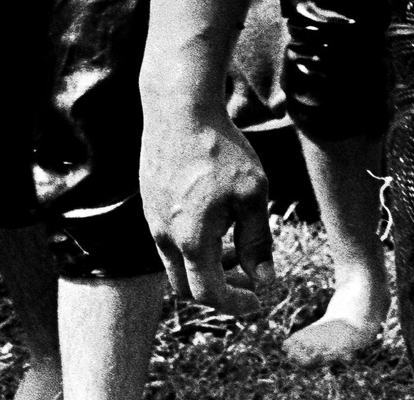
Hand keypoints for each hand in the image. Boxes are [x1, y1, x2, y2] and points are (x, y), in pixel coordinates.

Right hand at [140, 104, 273, 315]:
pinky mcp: (150, 200)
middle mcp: (164, 236)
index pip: (208, 294)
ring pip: (175, 262)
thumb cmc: (220, 148)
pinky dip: (192, 244)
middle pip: (186, 287)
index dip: (235, 304)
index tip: (258, 300)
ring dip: (205, 265)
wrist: (179, 108)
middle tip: (248, 279)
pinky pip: (168, 238)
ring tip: (235, 246)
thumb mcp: (252, 194)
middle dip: (218, 290)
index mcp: (190, 240)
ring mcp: (152, 218)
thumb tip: (264, 279)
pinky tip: (215, 219)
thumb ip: (257, 241)